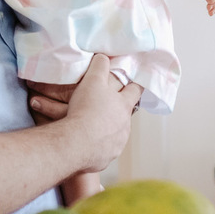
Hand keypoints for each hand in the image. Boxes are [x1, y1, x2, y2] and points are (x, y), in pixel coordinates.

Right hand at [37, 55, 139, 173]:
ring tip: (95, 127)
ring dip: (109, 129)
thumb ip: (100, 66)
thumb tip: (104, 56)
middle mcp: (124, 125)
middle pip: (126, 114)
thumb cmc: (85, 109)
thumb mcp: (92, 81)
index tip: (137, 84)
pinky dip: (99, 146)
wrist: (76, 142)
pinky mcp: (107, 157)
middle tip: (111, 107)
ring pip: (117, 133)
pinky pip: (105, 150)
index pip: (136, 91)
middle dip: (120, 110)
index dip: (136, 86)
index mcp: (123, 105)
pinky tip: (88, 143)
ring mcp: (117, 143)